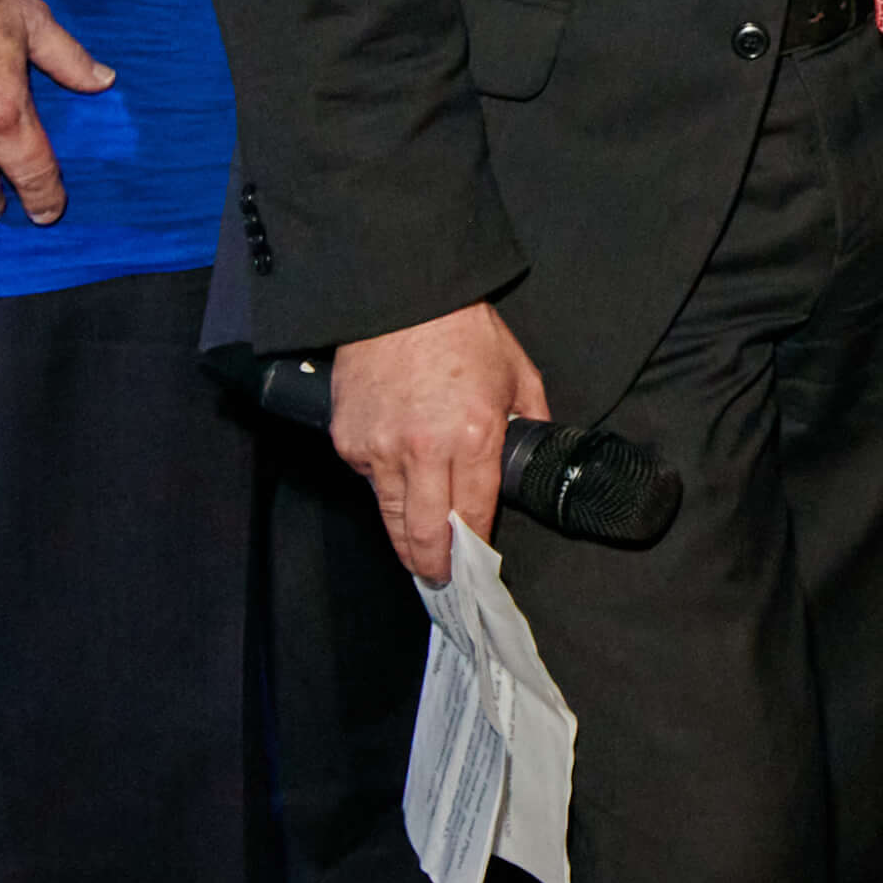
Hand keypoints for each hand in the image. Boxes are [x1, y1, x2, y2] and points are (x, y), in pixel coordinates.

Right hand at [332, 303, 546, 583]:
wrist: (402, 299)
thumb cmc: (464, 332)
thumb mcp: (518, 373)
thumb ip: (530, 419)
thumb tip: (533, 450)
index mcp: (473, 436)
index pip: (476, 512)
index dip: (477, 545)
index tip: (477, 566)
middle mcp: (424, 451)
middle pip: (426, 532)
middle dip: (436, 566)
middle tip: (443, 584)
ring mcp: (381, 449)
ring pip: (393, 516)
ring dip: (406, 541)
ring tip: (419, 560)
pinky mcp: (349, 442)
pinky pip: (369, 481)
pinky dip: (384, 488)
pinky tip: (398, 484)